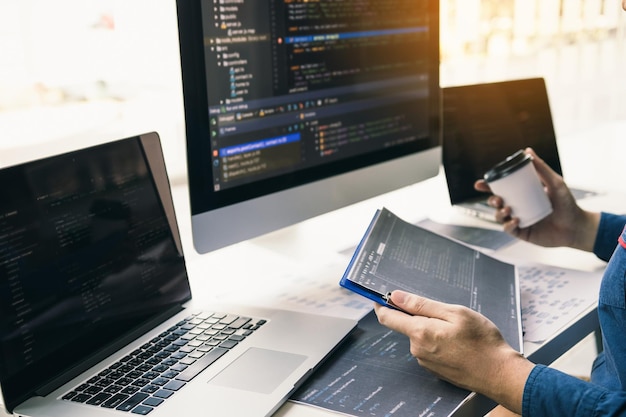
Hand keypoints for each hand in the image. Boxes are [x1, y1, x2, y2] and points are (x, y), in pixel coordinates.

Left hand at [374, 291, 532, 413]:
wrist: (499, 373)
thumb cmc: (482, 341)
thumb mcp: (454, 313)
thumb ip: (422, 305)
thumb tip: (396, 297)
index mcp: (420, 333)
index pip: (388, 318)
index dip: (381, 304)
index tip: (379, 296)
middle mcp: (417, 349)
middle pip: (408, 325)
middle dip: (420, 315)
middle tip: (446, 313)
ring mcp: (425, 362)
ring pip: (421, 337)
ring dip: (433, 329)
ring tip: (458, 330)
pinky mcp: (435, 369)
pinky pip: (430, 349)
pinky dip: (439, 342)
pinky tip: (459, 343)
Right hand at [474, 148, 599, 250]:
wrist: (576, 226)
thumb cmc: (567, 204)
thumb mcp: (555, 182)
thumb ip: (542, 168)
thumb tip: (528, 151)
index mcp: (522, 194)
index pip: (501, 189)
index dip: (488, 187)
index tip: (480, 183)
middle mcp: (518, 207)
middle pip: (497, 203)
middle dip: (491, 200)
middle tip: (496, 199)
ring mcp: (519, 220)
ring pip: (500, 217)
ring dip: (499, 213)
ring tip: (507, 209)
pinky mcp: (522, 233)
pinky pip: (509, 229)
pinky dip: (508, 225)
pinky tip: (515, 221)